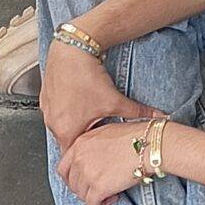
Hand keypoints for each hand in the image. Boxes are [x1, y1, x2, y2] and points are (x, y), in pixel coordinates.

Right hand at [40, 37, 151, 155]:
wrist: (71, 49)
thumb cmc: (86, 76)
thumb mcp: (115, 100)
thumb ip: (137, 112)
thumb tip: (158, 117)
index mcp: (66, 130)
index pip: (74, 155)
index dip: (88, 156)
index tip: (98, 154)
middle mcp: (52, 124)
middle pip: (68, 142)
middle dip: (83, 141)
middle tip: (97, 136)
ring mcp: (47, 111)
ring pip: (62, 127)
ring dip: (75, 126)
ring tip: (89, 117)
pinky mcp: (45, 99)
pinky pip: (56, 114)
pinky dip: (67, 113)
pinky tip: (80, 103)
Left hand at [57, 116, 154, 204]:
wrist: (150, 144)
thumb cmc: (136, 137)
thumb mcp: (106, 133)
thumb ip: (93, 147)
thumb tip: (94, 161)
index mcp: (80, 143)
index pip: (63, 167)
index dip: (72, 179)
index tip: (81, 183)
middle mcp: (79, 158)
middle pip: (72, 183)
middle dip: (84, 189)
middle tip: (97, 190)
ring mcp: (88, 173)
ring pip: (81, 195)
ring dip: (94, 197)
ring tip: (109, 193)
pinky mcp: (99, 187)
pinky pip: (93, 203)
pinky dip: (102, 204)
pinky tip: (114, 197)